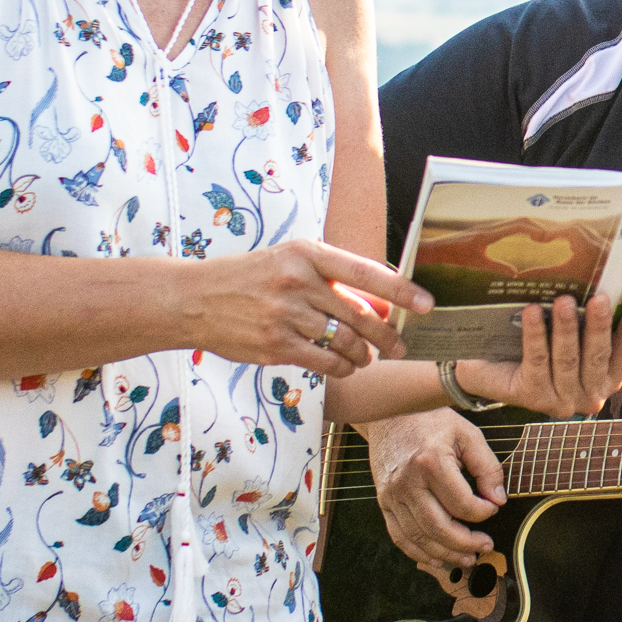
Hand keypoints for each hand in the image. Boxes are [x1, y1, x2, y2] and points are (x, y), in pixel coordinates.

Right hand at [178, 238, 427, 377]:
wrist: (195, 299)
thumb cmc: (251, 278)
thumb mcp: (290, 262)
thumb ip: (333, 280)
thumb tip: (380, 303)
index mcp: (307, 253)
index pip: (367, 272)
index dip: (402, 290)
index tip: (427, 305)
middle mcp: (299, 282)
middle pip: (361, 314)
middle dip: (388, 334)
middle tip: (400, 345)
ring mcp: (286, 315)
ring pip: (346, 341)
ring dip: (364, 354)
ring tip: (368, 357)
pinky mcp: (275, 345)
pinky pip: (324, 362)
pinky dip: (343, 368)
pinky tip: (346, 366)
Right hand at [365, 408, 505, 581]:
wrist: (390, 413)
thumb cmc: (431, 421)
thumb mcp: (468, 434)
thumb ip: (487, 467)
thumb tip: (498, 499)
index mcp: (431, 462)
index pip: (461, 503)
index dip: (482, 512)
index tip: (493, 509)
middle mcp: (408, 482)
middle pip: (437, 527)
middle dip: (465, 543)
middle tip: (485, 546)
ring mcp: (392, 494)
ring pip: (418, 537)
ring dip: (444, 553)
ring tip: (466, 558)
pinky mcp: (383, 501)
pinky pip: (399, 535)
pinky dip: (417, 552)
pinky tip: (436, 558)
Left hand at [455, 284, 621, 418]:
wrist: (492, 374)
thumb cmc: (540, 350)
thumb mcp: (572, 338)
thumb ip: (593, 320)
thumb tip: (611, 280)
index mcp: (608, 376)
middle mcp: (590, 393)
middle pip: (598, 355)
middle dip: (600, 325)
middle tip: (599, 298)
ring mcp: (563, 399)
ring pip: (568, 360)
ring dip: (567, 328)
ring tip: (564, 301)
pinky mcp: (534, 397)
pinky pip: (537, 361)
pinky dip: (536, 335)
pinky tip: (533, 312)